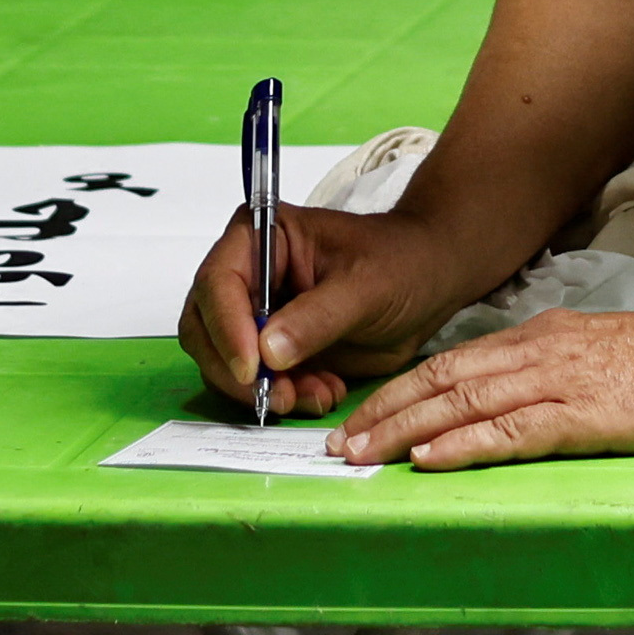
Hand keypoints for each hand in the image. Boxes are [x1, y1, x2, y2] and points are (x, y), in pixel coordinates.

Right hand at [180, 200, 516, 418]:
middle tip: (278, 397)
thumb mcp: (364, 287)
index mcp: (260, 237)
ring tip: (316, 396)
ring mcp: (254, 314)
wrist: (428, 284)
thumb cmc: (400, 264)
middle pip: (204, 328)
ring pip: (224, 363)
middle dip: (236, 370)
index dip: (226, 328)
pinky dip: (282, 397)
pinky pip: (254, 383)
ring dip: (262, 390)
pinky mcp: (270, 349)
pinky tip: (323, 393)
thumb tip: (267, 351)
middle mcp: (246, 273)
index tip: (252, 368)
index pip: (217, 282)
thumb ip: (316, 317)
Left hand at [334, 300, 633, 469]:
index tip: (363, 418)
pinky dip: (464, 444)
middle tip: (339, 443)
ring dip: (405, 431)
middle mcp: (537, 353)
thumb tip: (508, 396)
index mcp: (540, 338)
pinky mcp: (583, 415)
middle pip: (442, 381)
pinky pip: (510, 431)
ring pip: (462, 404)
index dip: (400, 391)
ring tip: (362, 455)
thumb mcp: (597, 356)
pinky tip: (429, 459)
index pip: (452, 363)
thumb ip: (551, 371)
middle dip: (384, 412)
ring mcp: (558, 382)